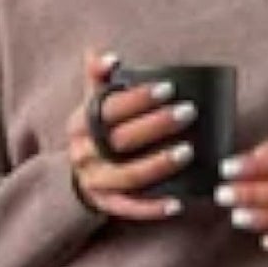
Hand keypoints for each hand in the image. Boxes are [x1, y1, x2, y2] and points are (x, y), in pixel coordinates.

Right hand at [67, 48, 198, 221]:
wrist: (82, 172)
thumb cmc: (97, 130)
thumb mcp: (93, 102)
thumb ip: (98, 78)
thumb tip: (108, 57)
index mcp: (78, 123)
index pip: (108, 108)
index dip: (138, 98)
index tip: (168, 88)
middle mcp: (82, 153)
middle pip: (119, 141)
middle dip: (156, 126)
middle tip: (188, 113)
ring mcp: (94, 182)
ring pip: (127, 176)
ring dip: (159, 164)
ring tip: (188, 152)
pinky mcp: (106, 204)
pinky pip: (130, 209)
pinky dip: (154, 208)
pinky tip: (178, 203)